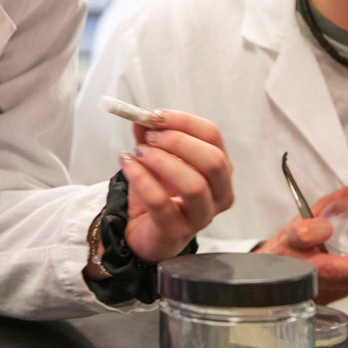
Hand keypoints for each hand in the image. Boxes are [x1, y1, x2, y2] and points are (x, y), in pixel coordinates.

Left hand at [119, 109, 233, 262]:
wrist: (141, 231)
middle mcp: (219, 194)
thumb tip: (141, 116)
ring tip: (139, 152)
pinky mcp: (175, 232)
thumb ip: (149, 135)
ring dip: (162, 161)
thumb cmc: (157, 192)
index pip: (213, 136)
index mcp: (219, 169)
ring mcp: (201, 217)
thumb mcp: (154, 158)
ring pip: (195, 185)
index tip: (155, 114)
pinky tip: (127, 165)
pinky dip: (142, 179)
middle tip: (150, 137)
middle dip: (178, 142)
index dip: (184, 121)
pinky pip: (161, 203)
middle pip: (214, 161)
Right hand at [253, 186, 347, 304]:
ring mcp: (312, 288)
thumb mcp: (299, 220)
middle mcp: (300, 267)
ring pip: (346, 284)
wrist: (274, 279)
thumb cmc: (287, 248)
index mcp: (291, 242)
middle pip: (333, 269)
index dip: (314, 231)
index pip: (302, 235)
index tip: (329, 226)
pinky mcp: (324, 300)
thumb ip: (326, 206)